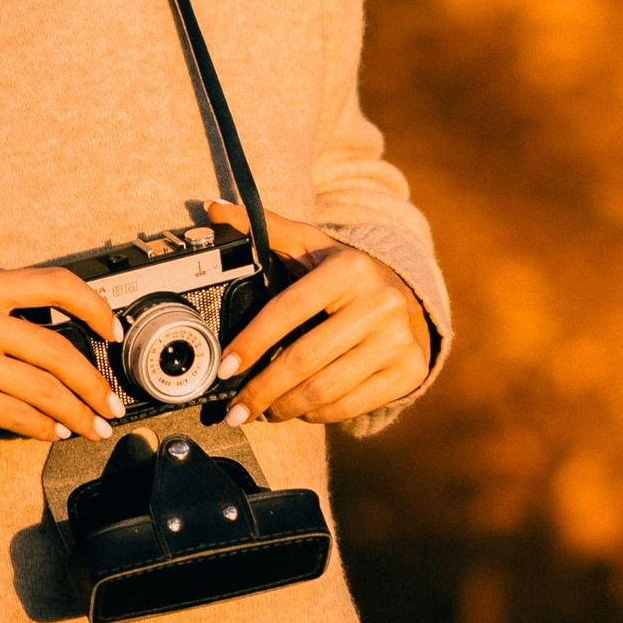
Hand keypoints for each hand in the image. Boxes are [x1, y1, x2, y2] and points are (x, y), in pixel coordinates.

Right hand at [0, 267, 124, 449]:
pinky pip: (20, 416)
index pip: (54, 282)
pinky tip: (55, 433)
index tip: (112, 330)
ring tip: (92, 426)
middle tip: (111, 403)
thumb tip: (73, 338)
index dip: (94, 306)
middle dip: (93, 383)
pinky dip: (46, 429)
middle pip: (57, 350)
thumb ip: (7, 314)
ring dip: (78, 413)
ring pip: (44, 389)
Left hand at [204, 200, 437, 428]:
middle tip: (236, 408)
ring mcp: (398, 340)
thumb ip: (265, 228)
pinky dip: (318, 415)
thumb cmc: (345, 274)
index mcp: (350, 268)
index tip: (225, 367)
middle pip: (305, 358)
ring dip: (285, 407)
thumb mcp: (311, 246)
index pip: (289, 310)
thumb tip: (212, 207)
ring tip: (262, 411)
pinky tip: (298, 411)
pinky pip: (351, 405)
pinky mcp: (409, 370)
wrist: (408, 298)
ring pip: (326, 388)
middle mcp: (380, 303)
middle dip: (262, 388)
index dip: (252, 342)